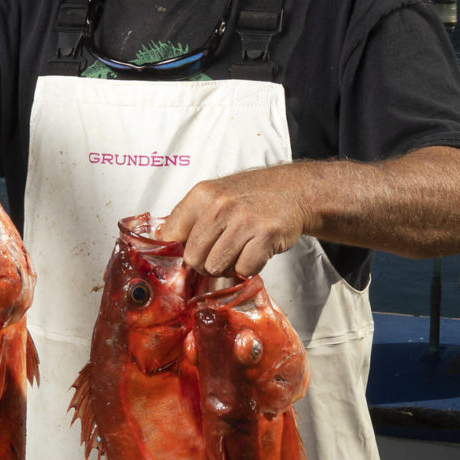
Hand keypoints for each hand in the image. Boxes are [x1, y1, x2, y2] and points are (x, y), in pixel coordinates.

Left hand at [158, 164, 313, 276]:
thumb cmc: (251, 196)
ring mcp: (244, 220)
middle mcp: (220, 205)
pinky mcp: (265, 236)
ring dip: (227, 267)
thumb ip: (191, 219)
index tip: (190, 253)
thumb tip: (166, 246)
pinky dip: (248, 269)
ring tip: (238, 253)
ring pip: (216, 266)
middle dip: (204, 264)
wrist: (293, 190)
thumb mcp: (215, 196)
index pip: (170, 235)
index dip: (178, 251)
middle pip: (192, 258)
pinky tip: (253, 253)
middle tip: (220, 254)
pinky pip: (244, 270)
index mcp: (202, 195)